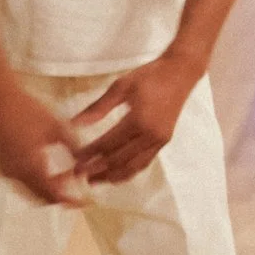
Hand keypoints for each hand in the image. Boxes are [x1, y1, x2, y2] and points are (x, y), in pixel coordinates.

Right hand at [0, 86, 86, 205]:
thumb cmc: (30, 110)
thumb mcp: (58, 128)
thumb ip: (74, 149)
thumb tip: (85, 166)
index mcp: (30, 166)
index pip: (53, 195)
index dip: (71, 201)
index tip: (86, 202)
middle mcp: (15, 174)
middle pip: (41, 198)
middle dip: (59, 196)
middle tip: (77, 189)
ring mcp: (4, 171)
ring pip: (30, 192)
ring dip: (47, 189)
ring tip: (65, 176)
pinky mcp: (0, 166)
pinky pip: (20, 182)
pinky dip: (35, 181)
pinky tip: (47, 169)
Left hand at [71, 52, 202, 185]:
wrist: (180, 72)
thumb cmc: (149, 76)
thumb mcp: (120, 86)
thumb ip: (98, 107)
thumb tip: (75, 123)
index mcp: (138, 120)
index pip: (107, 144)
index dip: (90, 153)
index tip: (74, 159)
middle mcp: (150, 135)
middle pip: (119, 160)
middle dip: (97, 169)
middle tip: (78, 173)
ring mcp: (159, 140)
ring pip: (133, 166)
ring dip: (112, 175)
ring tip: (94, 181)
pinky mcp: (164, 141)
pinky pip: (145, 162)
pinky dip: (129, 171)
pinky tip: (117, 174)